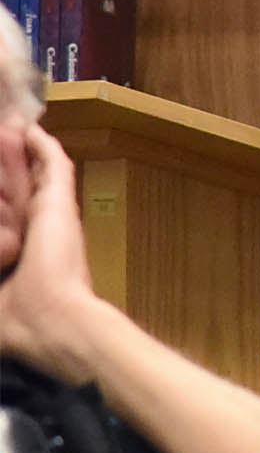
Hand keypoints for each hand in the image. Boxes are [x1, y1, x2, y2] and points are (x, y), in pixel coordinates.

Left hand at [0, 124, 105, 381]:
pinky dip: (42, 147)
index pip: (7, 218)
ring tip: (10, 129)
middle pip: (18, 192)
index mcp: (21, 258)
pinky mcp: (61, 204)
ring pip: (33, 176)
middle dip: (9, 170)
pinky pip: (51, 165)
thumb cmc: (14, 320)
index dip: (2, 204)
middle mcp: (37, 235)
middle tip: (3, 139)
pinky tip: (30, 129)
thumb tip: (7, 243)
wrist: (50, 323)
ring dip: (19, 154)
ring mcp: (53, 217)